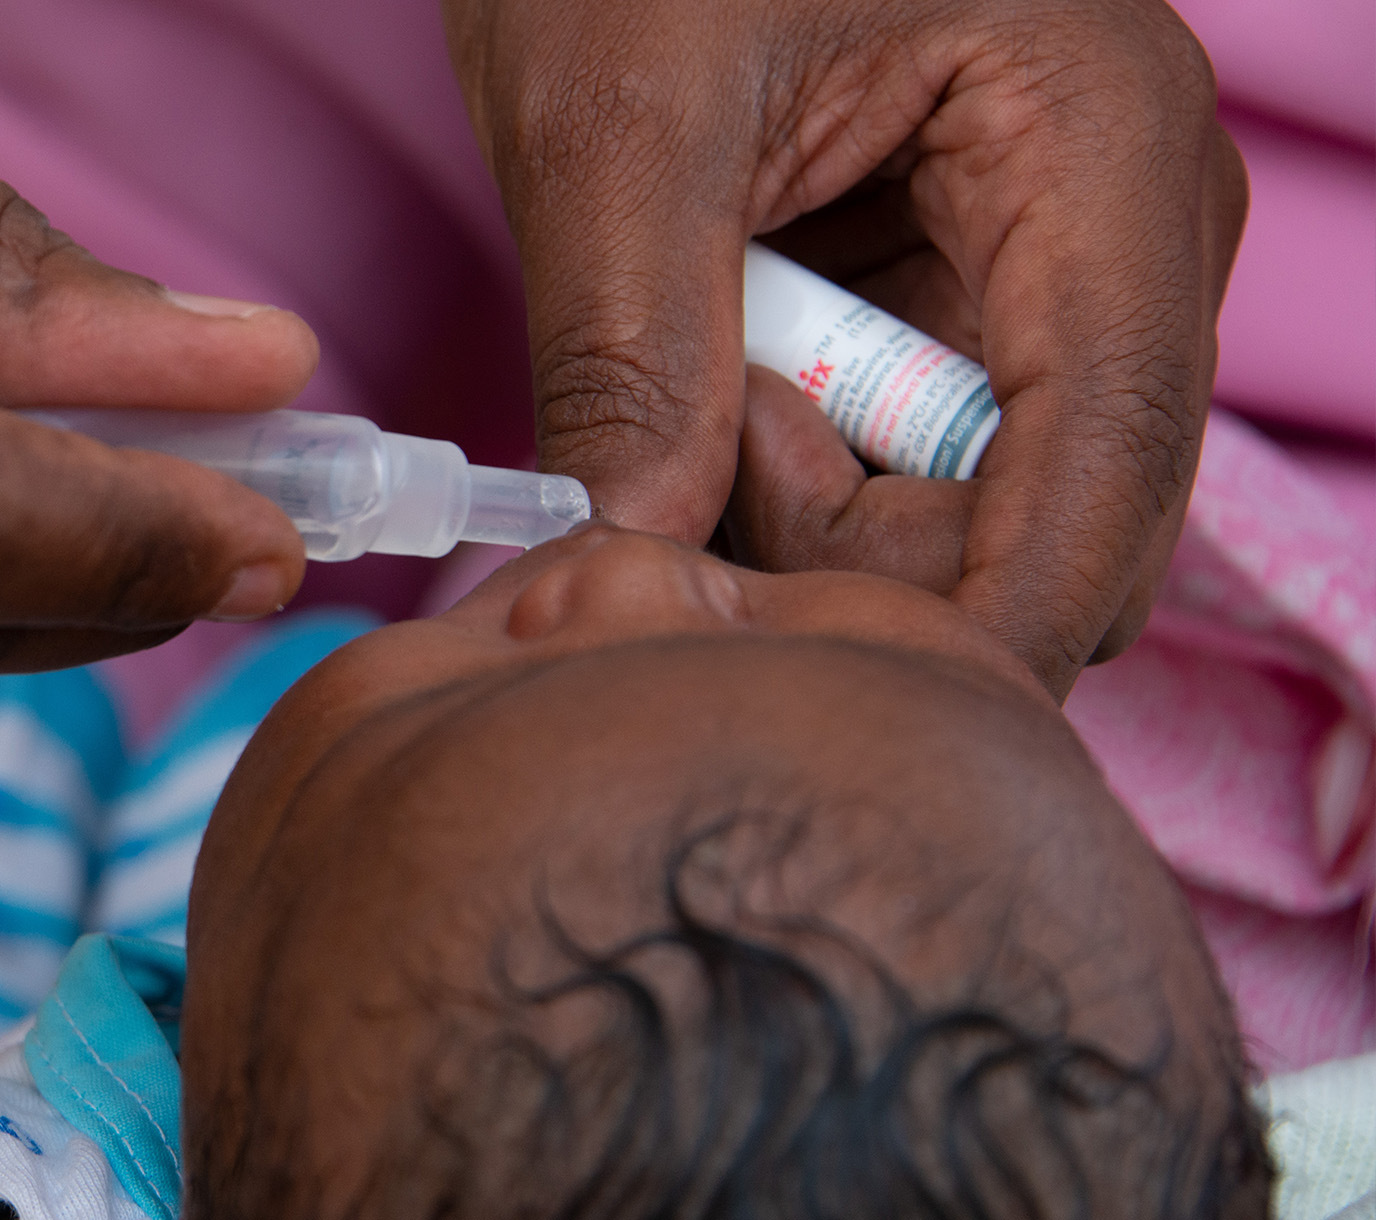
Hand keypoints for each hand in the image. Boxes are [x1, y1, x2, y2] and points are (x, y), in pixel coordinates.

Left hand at [444, 0, 1246, 696]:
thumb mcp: (615, 115)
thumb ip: (630, 346)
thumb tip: (636, 559)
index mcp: (1096, 142)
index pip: (1108, 455)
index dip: (999, 616)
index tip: (862, 705)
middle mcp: (1109, 220)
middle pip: (1042, 509)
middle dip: (860, 548)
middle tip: (688, 440)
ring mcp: (1036, 263)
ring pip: (963, 503)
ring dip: (810, 503)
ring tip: (692, 367)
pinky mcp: (951, 294)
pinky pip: (897, 453)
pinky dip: (794, 461)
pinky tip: (715, 378)